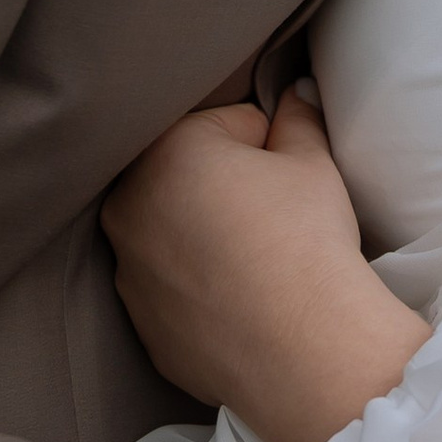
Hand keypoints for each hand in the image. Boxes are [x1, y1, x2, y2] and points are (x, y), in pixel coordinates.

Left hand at [104, 89, 427, 441]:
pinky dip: (198, 289)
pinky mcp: (142, 326)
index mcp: (165, 151)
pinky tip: (240, 301)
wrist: (304, 350)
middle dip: (221, 185)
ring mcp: (128, 273)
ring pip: (172, 235)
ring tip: (256, 261)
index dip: (266, 145)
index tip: (287, 175)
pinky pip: (172, 290)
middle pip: (185, 177)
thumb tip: (297, 91)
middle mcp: (128, 207)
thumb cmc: (306, 242)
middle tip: (271, 215)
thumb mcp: (313, 162)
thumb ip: (297, 116)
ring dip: (203, 237)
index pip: (225, 124)